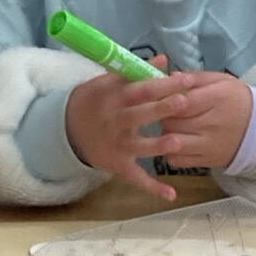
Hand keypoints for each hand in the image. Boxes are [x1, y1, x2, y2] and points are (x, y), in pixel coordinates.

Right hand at [66, 60, 191, 199]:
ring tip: (177, 142)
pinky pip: (136, 177)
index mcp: (116, 97)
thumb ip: (138, 71)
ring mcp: (118, 145)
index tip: (188, 80)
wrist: (68, 128)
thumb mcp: (111, 82)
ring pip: (139, 146)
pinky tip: (171, 195)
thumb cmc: (97, 100)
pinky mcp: (118, 164)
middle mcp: (117, 121)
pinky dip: (152, 188)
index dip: (164, 84)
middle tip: (183, 103)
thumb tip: (164, 59)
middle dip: (162, 109)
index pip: (142, 88)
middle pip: (140, 114)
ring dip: (157, 146)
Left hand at [152, 71, 255, 173]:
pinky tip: (175, 142)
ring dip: (165, 133)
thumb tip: (171, 77)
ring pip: (172, 142)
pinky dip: (170, 151)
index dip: (167, 98)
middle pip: (174, 122)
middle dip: (163, 115)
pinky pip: (177, 160)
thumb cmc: (236, 100)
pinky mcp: (207, 162)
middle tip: (165, 110)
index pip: (182, 101)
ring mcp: (210, 145)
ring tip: (171, 125)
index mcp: (218, 98)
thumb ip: (196, 78)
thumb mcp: (221, 81)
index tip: (163, 95)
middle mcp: (213, 124)